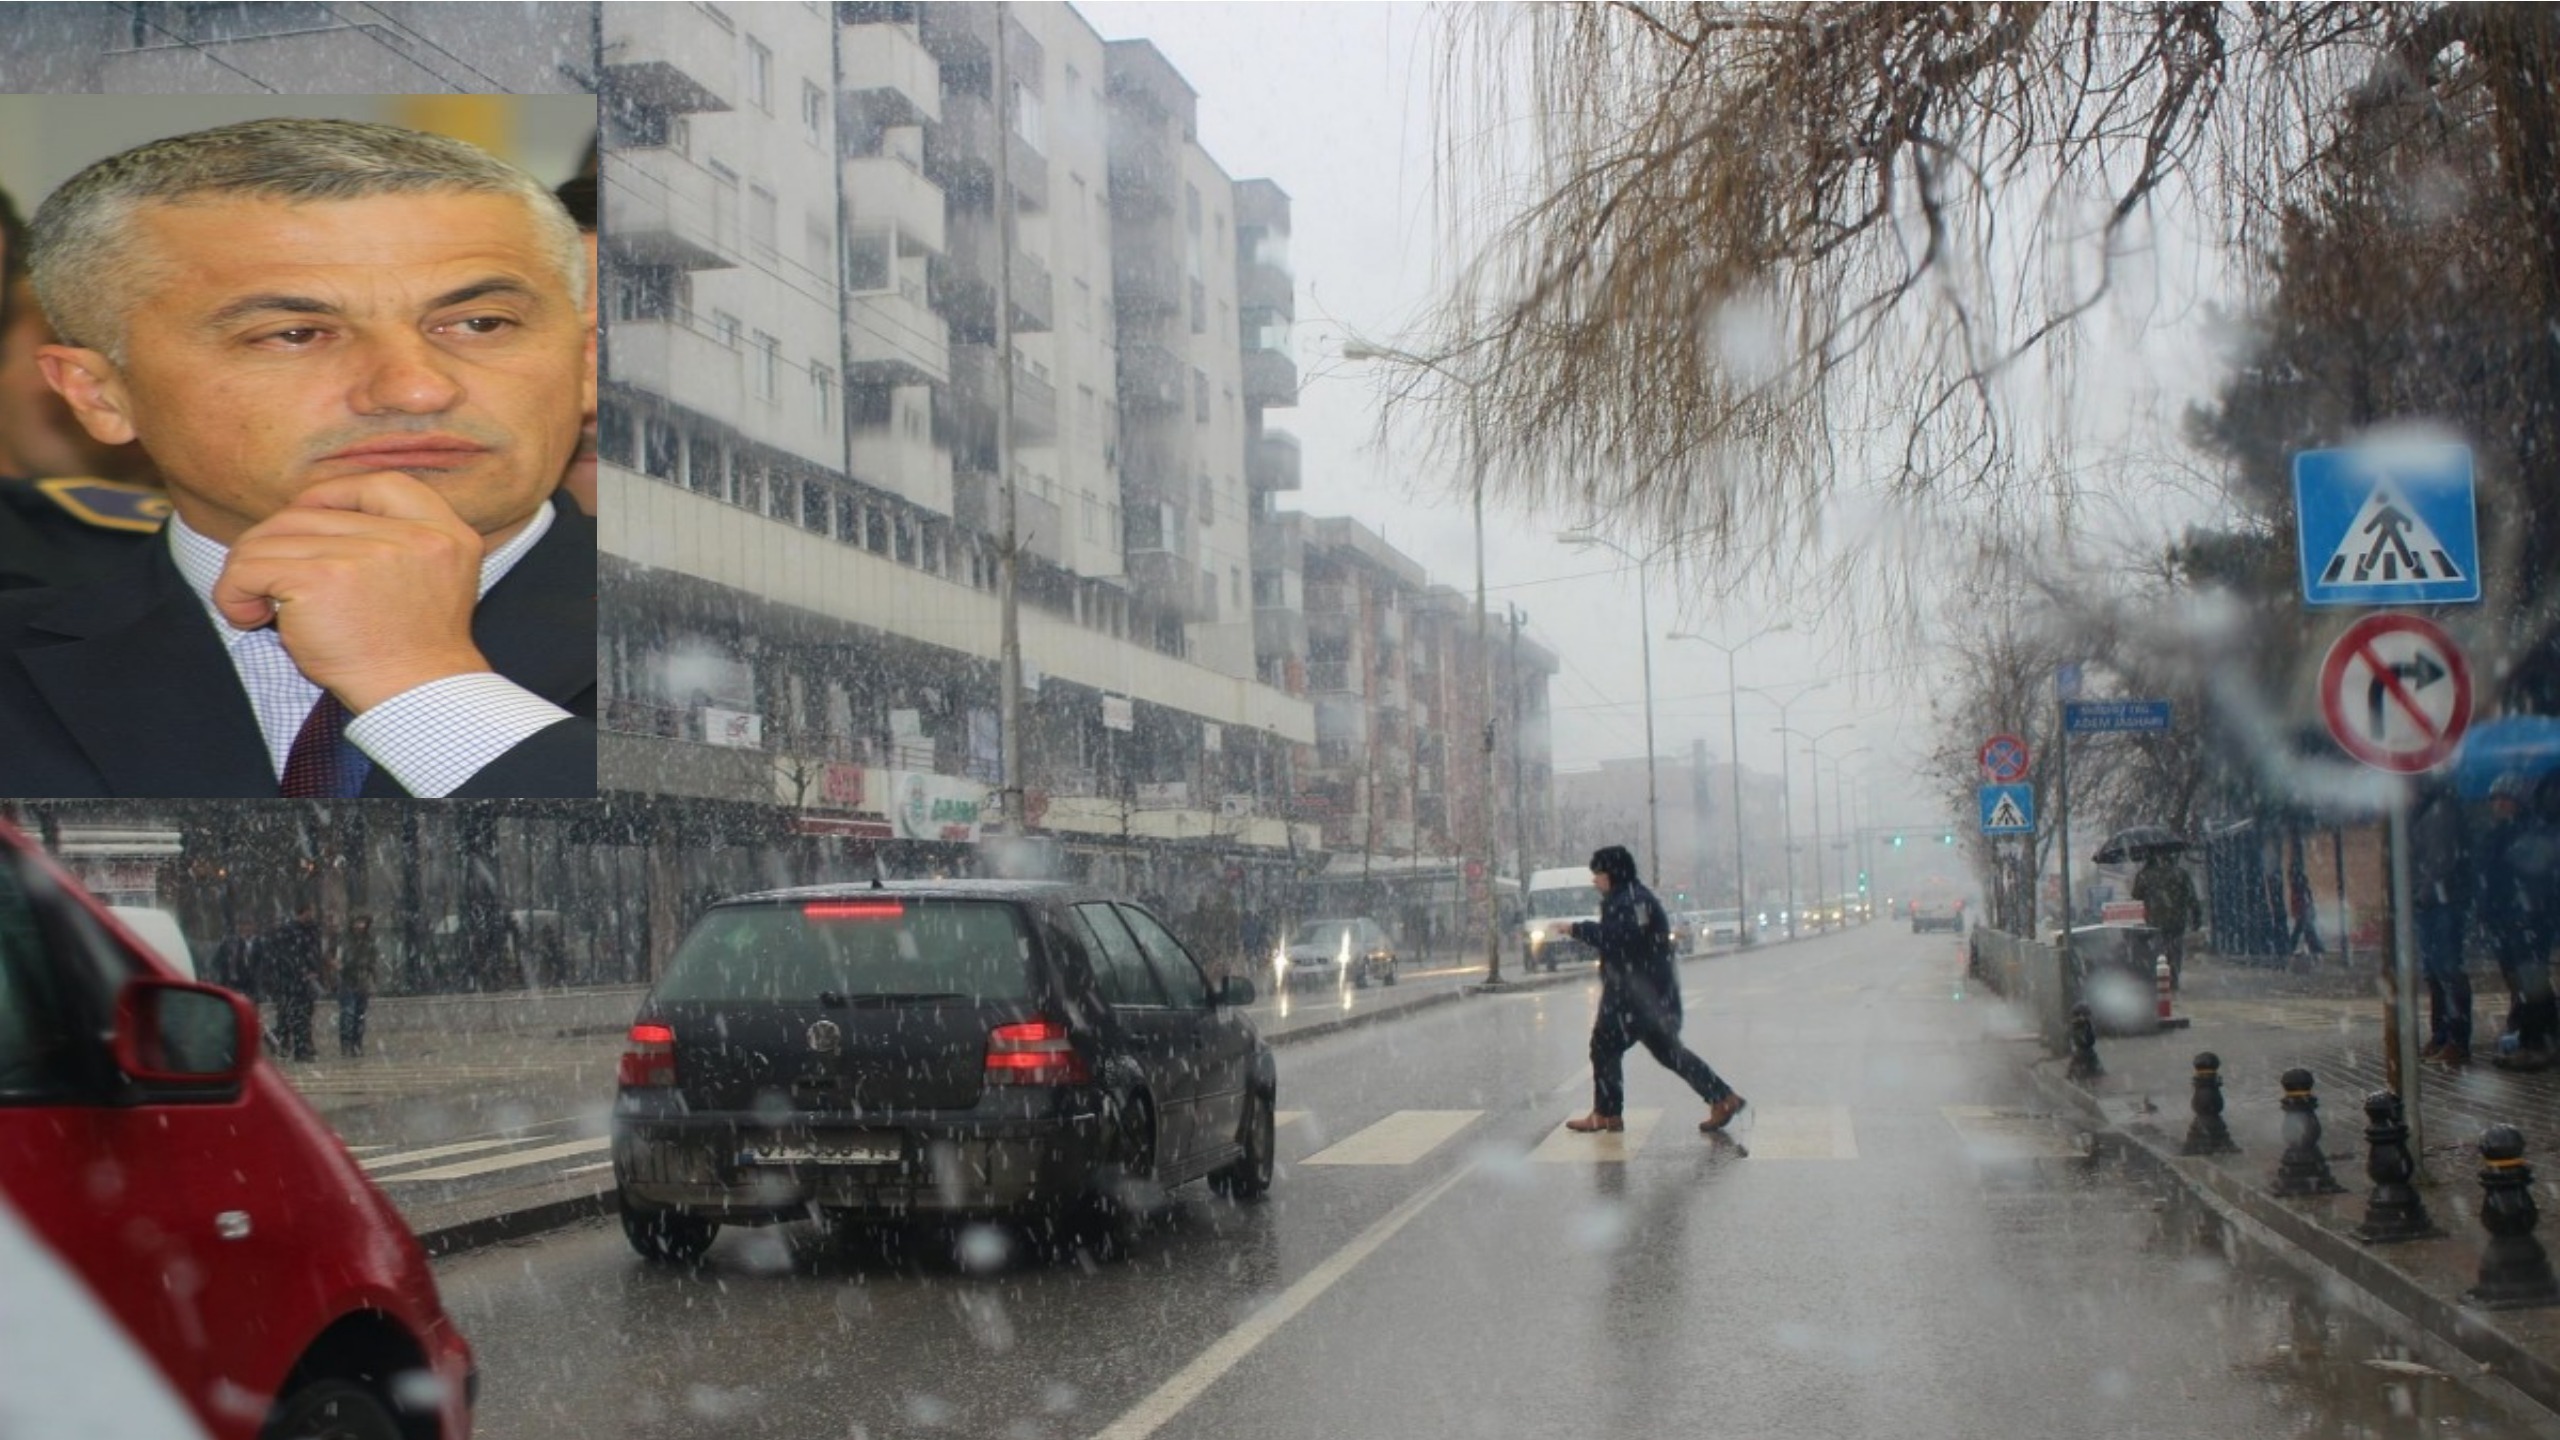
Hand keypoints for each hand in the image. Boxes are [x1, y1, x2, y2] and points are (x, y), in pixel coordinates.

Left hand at [211, 472, 491, 711]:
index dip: (335, 494)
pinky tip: (245, 615)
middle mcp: (412, 536)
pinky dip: (233, 592)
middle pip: (310, 512)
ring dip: (247, 572)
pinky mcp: (323, 578)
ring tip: (254, 606)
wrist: (415, 696)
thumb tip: (310, 516)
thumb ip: (397, 542)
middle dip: (274, 544)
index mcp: (446, 534)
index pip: (383, 484)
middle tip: (265, 582)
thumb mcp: (431, 579)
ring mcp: (367, 554)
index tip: (308, 520)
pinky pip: (249, 567)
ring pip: (270, 537)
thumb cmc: (411, 651)